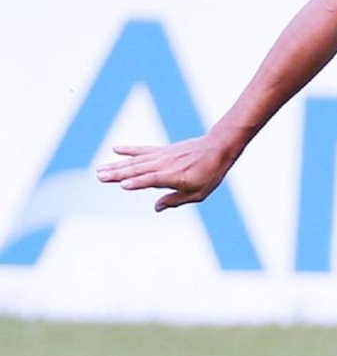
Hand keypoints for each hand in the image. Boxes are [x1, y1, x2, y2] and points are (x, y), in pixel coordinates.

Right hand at [96, 136, 238, 211]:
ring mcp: (163, 156)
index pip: (152, 179)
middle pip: (138, 170)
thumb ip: (176, 200)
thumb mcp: (198, 193)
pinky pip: (143, 150)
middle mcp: (165, 164)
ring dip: (117, 165)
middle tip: (99, 177)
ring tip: (100, 169)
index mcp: (174, 176)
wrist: (218, 148)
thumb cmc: (210, 173)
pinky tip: (115, 149)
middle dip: (118, 174)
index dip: (138, 183)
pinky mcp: (163, 150)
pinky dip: (130, 150)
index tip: (123, 185)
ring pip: (136, 161)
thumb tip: (156, 207)